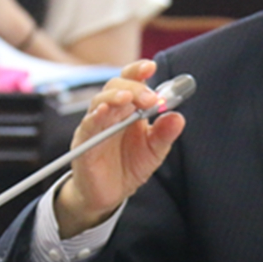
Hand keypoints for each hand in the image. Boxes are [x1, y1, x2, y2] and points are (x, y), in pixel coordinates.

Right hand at [54, 60, 186, 236]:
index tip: (151, 66)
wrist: (109, 195)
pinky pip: (88, 125)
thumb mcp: (154, 151)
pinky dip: (95, 116)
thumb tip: (178, 116)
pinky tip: (103, 112)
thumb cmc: (129, 166)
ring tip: (128, 99)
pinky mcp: (85, 143)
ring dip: (114, 97)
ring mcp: (95, 125)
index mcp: (129, 109)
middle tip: (151, 99)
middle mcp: (111, 112)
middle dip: (134, 88)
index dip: (138, 71)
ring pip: (100, 101)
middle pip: (116, 87)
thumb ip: (165, 134)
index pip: (131, 82)